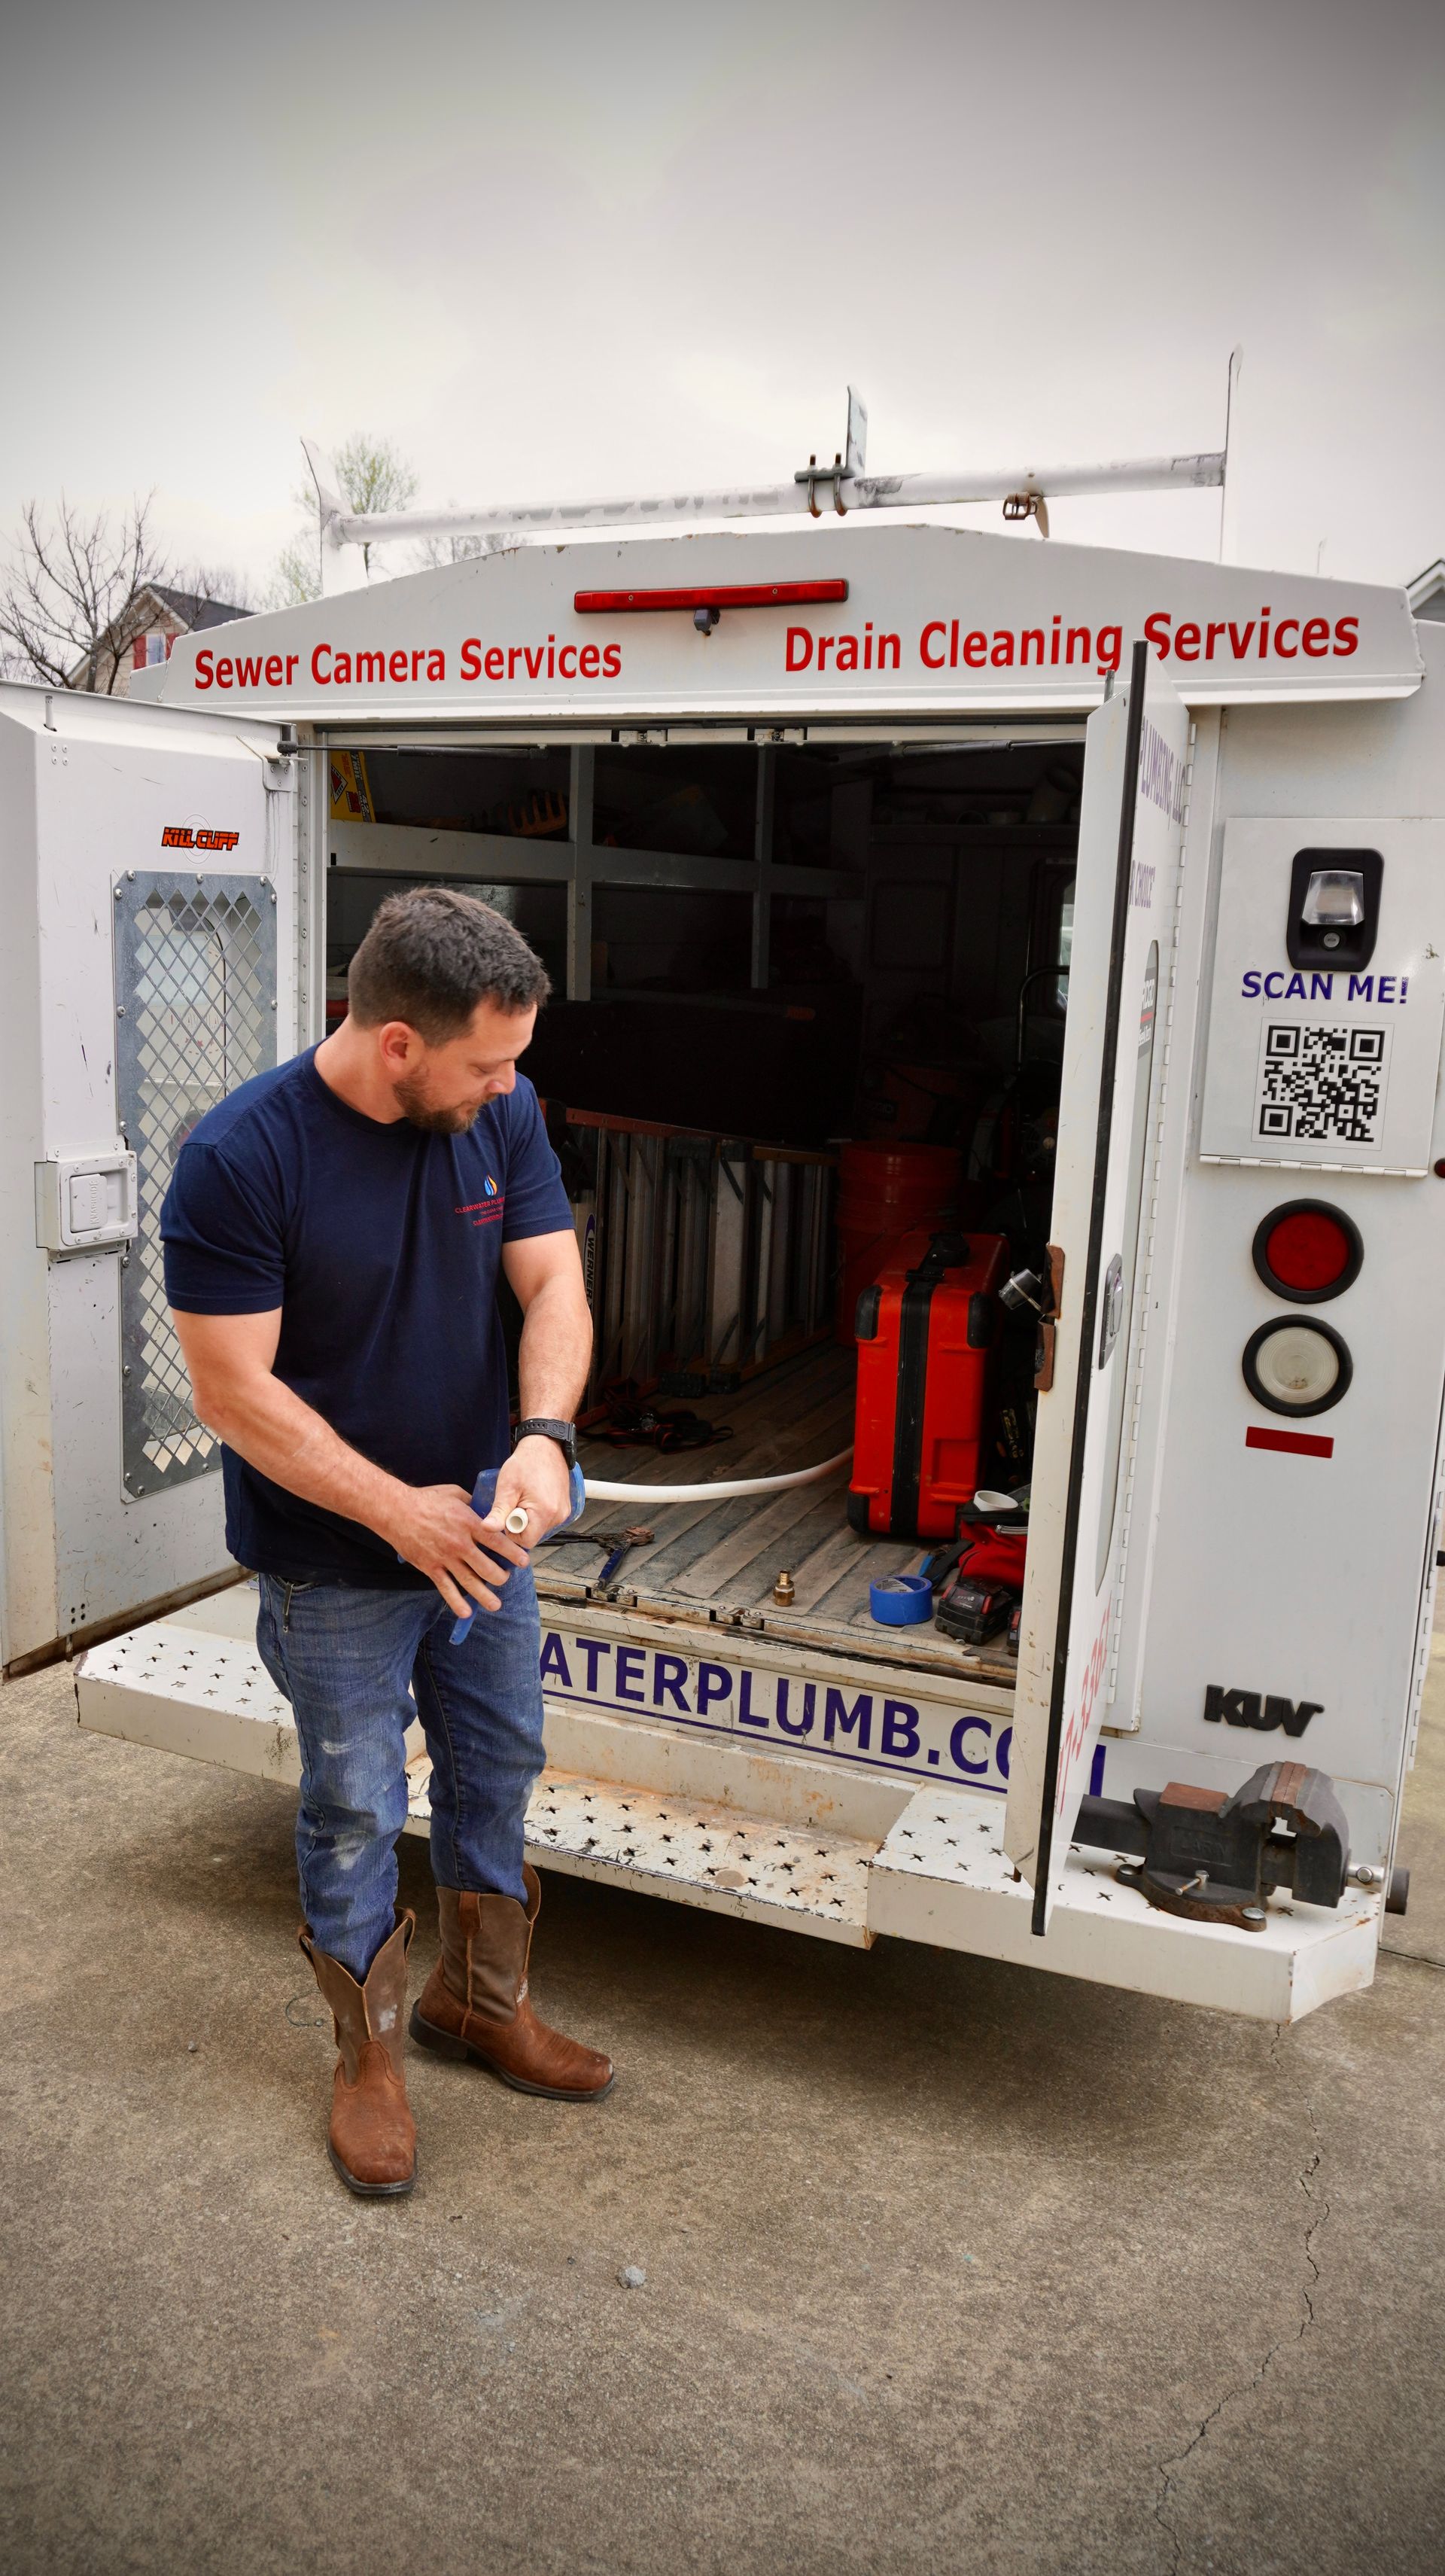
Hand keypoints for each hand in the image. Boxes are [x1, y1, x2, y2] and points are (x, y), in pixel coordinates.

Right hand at [380, 1482, 529, 1619]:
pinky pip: (446, 1588)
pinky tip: (466, 1612)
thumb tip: (486, 1509)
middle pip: (487, 1567)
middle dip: (501, 1577)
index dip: (513, 1554)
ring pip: (470, 1582)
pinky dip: (456, 1602)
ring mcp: (445, 1558)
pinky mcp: (431, 1568)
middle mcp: (460, 1543)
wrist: (396, 1511)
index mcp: (469, 1523)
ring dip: (485, 1596)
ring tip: (495, 1605)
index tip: (523, 1562)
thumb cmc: (426, 1499)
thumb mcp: (455, 1494)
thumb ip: (474, 1503)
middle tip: (505, 1579)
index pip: (497, 1542)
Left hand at [487, 1436, 572, 1544]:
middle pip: (533, 1535)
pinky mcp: (564, 1508)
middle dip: (519, 1523)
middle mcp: (558, 1515)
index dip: (512, 1531)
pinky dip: (537, 1513)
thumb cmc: (526, 1463)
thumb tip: (487, 1529)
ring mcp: (563, 1512)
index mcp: (545, 1513)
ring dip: (528, 1518)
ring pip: (539, 1528)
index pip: (525, 1541)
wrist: (545, 1446)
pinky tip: (532, 1497)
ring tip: (524, 1497)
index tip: (508, 1512)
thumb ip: (498, 1512)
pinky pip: (546, 1520)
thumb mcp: (507, 1487)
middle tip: (515, 1502)